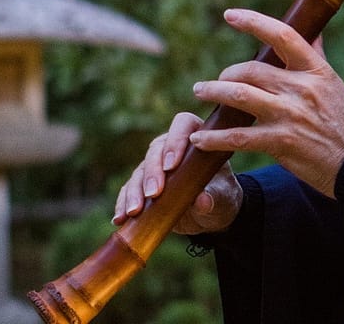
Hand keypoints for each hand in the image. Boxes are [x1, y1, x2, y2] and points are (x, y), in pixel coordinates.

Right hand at [112, 111, 243, 234]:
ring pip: (139, 170)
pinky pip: (129, 190)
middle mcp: (172, 147)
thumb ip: (214, 198)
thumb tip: (203, 201)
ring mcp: (155, 166)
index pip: (183, 125)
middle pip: (155, 149)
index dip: (175, 141)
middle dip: (152, 172)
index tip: (171, 165)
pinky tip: (120, 218)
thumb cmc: (221, 196)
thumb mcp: (223, 198)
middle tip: (153, 193)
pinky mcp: (143, 186)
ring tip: (134, 211)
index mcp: (197, 139)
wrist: (211, 214)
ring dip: (135, 191)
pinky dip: (123, 204)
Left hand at [187, 8, 343, 197]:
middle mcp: (302, 88)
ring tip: (200, 92)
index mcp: (315, 70)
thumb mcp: (334, 83)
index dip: (253, 22)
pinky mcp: (281, 143)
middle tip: (215, 81)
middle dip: (226, 74)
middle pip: (252, 69)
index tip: (230, 15)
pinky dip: (214, 137)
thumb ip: (317, 56)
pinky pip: (239, 137)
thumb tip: (314, 29)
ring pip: (240, 96)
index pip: (282, 35)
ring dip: (214, 93)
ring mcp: (290, 116)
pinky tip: (200, 139)